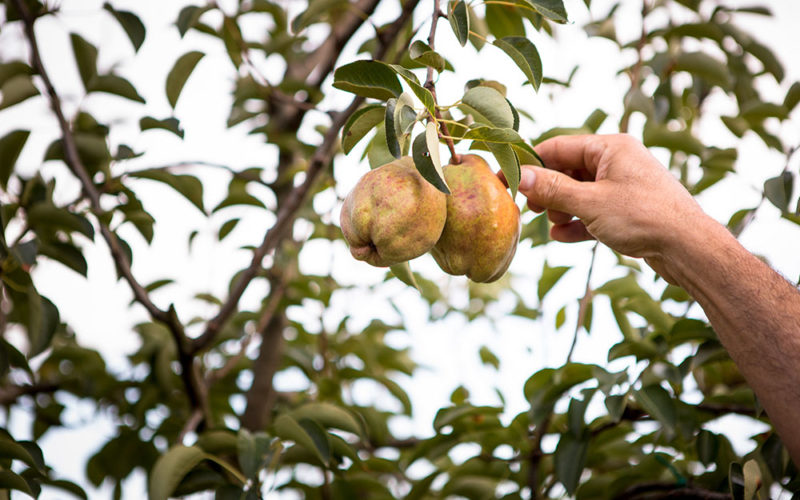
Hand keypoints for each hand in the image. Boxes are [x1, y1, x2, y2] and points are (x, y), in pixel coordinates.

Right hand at [518, 134, 713, 280]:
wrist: (689, 249)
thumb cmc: (644, 217)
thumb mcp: (590, 202)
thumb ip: (552, 189)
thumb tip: (519, 176)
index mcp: (610, 148)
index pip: (558, 147)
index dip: (530, 163)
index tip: (506, 179)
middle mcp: (617, 162)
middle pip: (567, 169)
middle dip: (547, 189)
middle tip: (530, 207)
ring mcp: (623, 186)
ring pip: (579, 191)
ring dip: (561, 208)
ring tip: (555, 223)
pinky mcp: (627, 210)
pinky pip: (592, 210)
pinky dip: (577, 221)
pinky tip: (562, 236)